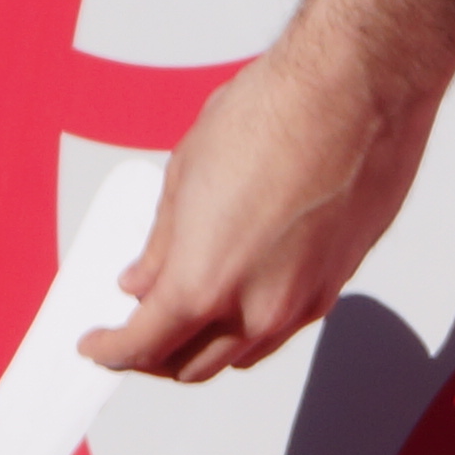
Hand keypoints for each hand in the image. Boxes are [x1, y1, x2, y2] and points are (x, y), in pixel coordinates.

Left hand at [83, 0, 454, 381]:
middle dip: (155, 360)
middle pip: (191, 366)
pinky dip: (250, 326)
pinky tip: (237, 295)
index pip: (143, 347)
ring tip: (184, 320)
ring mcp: (302, 302)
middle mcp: (255, 308)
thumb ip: (162, 245)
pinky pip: (282, 328)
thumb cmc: (275, 115)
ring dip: (205, 348)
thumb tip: (143, 280)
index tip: (97, 346)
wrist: (357, 88)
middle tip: (135, 337)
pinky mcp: (336, 284)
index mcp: (203, 283)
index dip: (110, 352)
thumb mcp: (186, 176)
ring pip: (240, 355)